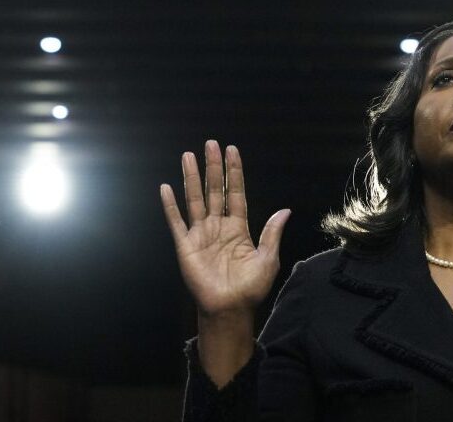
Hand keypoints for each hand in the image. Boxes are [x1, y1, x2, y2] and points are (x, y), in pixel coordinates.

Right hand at [160, 139, 290, 317]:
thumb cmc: (251, 287)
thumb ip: (271, 233)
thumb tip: (285, 210)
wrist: (230, 308)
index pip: (235, 192)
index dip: (234, 172)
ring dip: (191, 177)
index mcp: (238, 227)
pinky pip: (176, 221)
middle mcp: (218, 226)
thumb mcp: (268, 258)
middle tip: (210, 144)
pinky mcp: (185, 245)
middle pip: (214, 189)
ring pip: (195, 199)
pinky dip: (170, 205)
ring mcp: (201, 234)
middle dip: (213, 167)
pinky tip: (166, 187)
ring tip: (188, 155)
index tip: (232, 150)